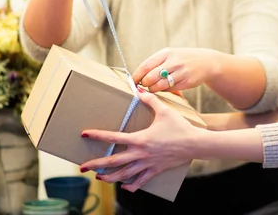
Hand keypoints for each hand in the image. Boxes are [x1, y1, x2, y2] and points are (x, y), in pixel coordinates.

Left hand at [79, 88, 201, 191]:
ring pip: (124, 174)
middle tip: (82, 167)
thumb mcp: (164, 111)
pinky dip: (131, 185)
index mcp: (140, 139)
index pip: (114, 137)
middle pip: (114, 161)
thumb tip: (139, 90)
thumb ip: (150, 100)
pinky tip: (125, 187)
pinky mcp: (155, 170)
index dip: (98, 135)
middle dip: (96, 164)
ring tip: (99, 177)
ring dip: (110, 177)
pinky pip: (141, 180)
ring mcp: (147, 164)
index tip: (85, 134)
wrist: (194, 144)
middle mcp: (141, 154)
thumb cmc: (180, 127)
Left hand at [133, 47, 220, 91]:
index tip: (132, 81)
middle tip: (143, 86)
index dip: (137, 75)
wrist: (206, 62)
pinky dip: (164, 90)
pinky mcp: (187, 82)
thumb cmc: (183, 59)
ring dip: (152, 89)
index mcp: (166, 53)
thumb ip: (156, 63)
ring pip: (159, 85)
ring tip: (152, 88)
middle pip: (150, 77)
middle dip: (144, 84)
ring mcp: (181, 72)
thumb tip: (138, 76)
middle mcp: (173, 61)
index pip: (146, 65)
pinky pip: (169, 89)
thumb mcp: (171, 55)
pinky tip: (164, 88)